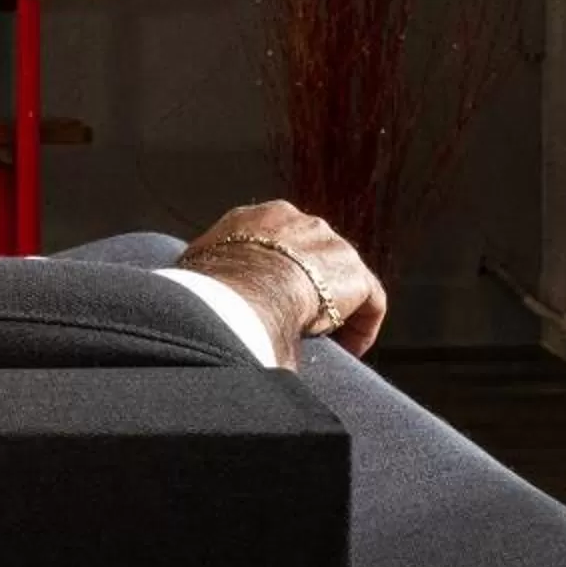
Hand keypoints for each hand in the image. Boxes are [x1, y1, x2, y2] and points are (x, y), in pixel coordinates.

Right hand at [180, 200, 387, 363]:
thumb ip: (208, 269)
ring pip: (340, 276)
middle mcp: (301, 221)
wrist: (244, 287)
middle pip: (313, 253)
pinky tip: (348, 350)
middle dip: (307, 283)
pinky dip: (360, 327)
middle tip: (296, 316)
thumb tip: (196, 294)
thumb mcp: (197, 267)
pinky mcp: (356, 274)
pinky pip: (369, 302)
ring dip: (333, 305)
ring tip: (320, 336)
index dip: (278, 269)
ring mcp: (333, 244)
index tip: (272, 295)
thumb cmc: (212, 281)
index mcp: (261, 216)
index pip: (279, 239)